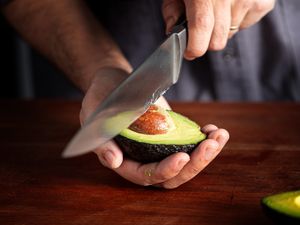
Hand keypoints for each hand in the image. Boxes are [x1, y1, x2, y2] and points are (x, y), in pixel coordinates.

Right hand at [80, 67, 228, 187]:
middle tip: (211, 144)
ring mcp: (159, 149)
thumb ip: (102, 139)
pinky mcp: (170, 136)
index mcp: (124, 160)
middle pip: (172, 176)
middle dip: (194, 164)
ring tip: (219, 135)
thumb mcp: (94, 115)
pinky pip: (189, 146)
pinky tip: (213, 129)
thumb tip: (113, 162)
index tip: (183, 156)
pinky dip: (203, 140)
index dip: (165, 170)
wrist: (114, 83)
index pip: (146, 175)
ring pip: (185, 163)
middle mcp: (143, 159)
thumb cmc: (101, 97)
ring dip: (205, 153)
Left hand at [162, 0, 274, 59]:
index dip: (195, 46)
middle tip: (202, 30)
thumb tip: (172, 32)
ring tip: (219, 8)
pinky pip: (247, 24)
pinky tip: (233, 4)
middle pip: (218, 39)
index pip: (201, 26)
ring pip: (231, 33)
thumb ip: (172, 9)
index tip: (190, 53)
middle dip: (207, 41)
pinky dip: (239, 20)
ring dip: (223, 28)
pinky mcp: (263, 1)